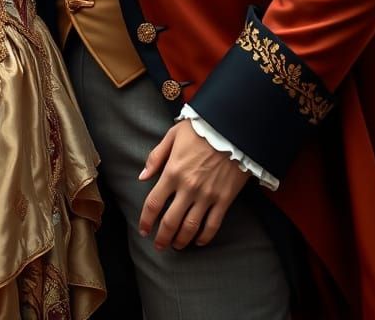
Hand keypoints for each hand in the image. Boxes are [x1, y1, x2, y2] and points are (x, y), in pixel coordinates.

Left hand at [138, 121, 248, 250]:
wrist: (232, 129)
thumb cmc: (200, 129)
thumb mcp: (173, 136)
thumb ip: (156, 157)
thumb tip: (142, 177)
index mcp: (172, 171)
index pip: (154, 203)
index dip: (146, 220)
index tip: (143, 230)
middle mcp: (188, 187)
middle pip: (170, 221)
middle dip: (162, 237)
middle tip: (159, 246)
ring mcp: (207, 195)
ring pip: (191, 227)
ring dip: (181, 240)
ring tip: (176, 246)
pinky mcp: (224, 199)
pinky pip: (213, 225)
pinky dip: (205, 237)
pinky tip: (199, 241)